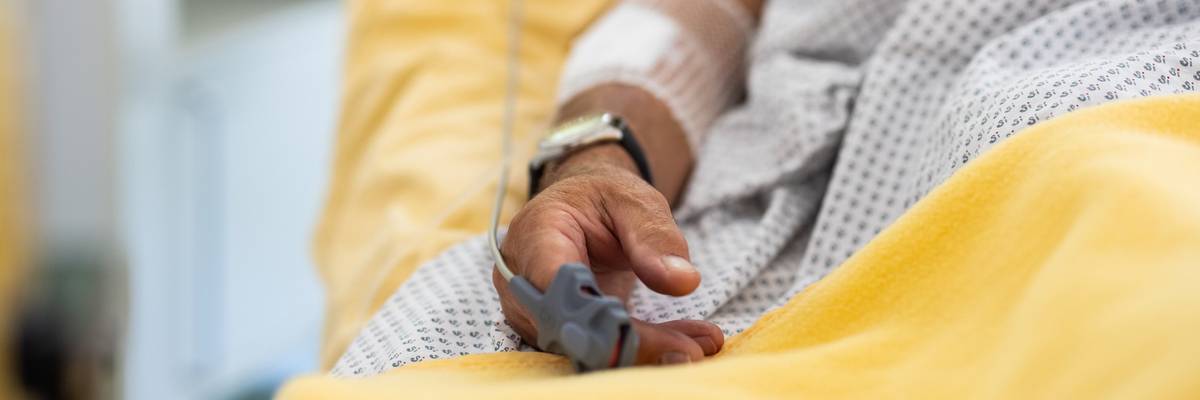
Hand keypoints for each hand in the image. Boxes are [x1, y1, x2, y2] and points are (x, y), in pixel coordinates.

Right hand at [492, 143, 722, 364]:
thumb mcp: (635, 202)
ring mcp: (532, 310)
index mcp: (537, 234)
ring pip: (584, 346)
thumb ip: (655, 237)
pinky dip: (639, 349)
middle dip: (633, 343)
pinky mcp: (553, 329)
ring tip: (698, 344)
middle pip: (570, 326)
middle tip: (694, 348)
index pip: (555, 286)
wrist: (584, 209)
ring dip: (642, 351)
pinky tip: (683, 344)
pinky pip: (593, 348)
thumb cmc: (604, 199)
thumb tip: (683, 281)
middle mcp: (522, 279)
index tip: (650, 331)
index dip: (597, 315)